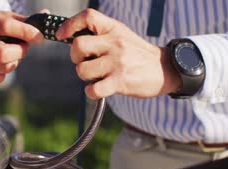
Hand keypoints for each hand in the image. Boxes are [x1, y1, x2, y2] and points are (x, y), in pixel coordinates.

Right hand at [0, 10, 43, 85]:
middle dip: (20, 52)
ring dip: (14, 63)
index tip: (39, 37)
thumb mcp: (1, 17)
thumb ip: (23, 20)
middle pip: (2, 53)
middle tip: (23, 47)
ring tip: (11, 55)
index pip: (5, 27)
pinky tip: (0, 65)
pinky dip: (3, 75)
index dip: (26, 32)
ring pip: (2, 67)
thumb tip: (46, 17)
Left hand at [56, 9, 180, 99]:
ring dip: (85, 77)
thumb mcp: (121, 37)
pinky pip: (93, 89)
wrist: (165, 69)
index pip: (88, 16)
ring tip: (98, 77)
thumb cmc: (137, 55)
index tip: (61, 35)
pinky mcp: (120, 81)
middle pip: (78, 46)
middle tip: (86, 63)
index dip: (70, 25)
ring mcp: (118, 62)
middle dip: (76, 58)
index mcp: (114, 29)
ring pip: (82, 70)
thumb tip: (70, 40)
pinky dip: (91, 92)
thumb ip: (100, 36)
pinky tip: (99, 89)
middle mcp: (115, 43)